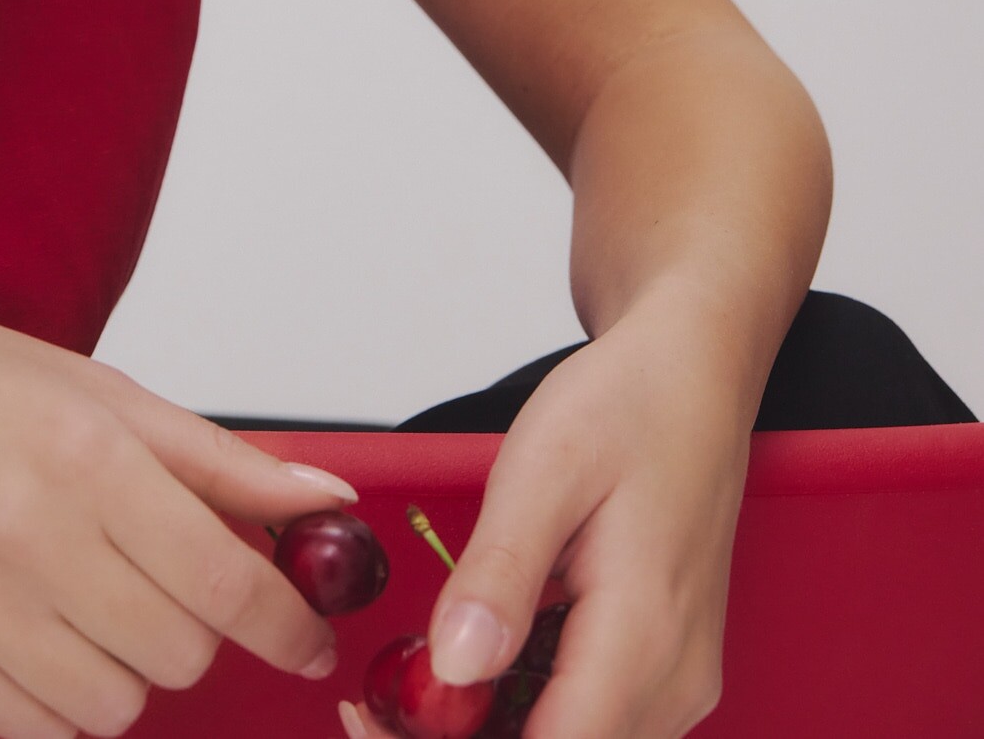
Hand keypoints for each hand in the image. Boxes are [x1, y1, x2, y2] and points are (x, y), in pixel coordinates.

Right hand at [0, 291, 355, 736]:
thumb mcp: (98, 391)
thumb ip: (219, 459)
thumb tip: (326, 501)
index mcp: (85, 454)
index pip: (225, 580)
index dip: (287, 622)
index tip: (306, 636)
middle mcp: (31, 534)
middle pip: (181, 650)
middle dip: (197, 627)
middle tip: (164, 582)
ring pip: (119, 704)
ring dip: (130, 667)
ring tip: (94, 604)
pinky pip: (42, 731)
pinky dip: (66, 700)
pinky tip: (46, 636)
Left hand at [408, 291, 752, 736]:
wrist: (693, 370)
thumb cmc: (630, 402)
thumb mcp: (546, 466)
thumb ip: (500, 571)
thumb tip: (453, 668)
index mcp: (645, 638)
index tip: (378, 722)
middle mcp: (672, 681)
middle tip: (379, 708)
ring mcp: (673, 679)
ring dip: (490, 735)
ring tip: (410, 687)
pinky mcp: (659, 666)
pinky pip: (588, 720)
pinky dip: (522, 713)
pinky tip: (471, 667)